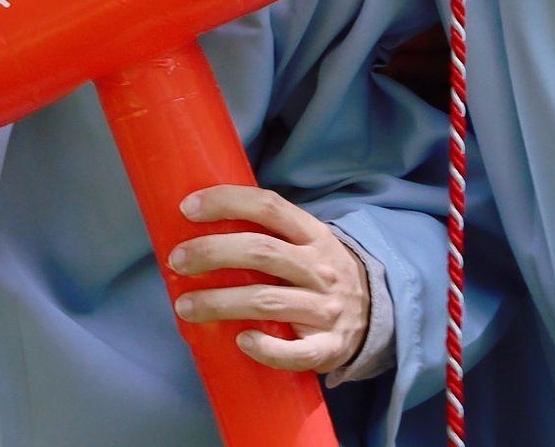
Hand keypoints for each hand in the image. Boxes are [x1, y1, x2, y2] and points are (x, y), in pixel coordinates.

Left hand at [169, 184, 369, 374]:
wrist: (377, 314)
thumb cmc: (319, 271)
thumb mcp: (306, 241)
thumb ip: (268, 232)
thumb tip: (201, 222)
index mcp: (313, 234)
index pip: (268, 206)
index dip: (227, 201)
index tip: (187, 208)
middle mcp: (321, 267)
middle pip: (260, 252)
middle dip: (212, 252)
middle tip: (177, 259)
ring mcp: (327, 309)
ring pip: (267, 301)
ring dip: (220, 303)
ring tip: (185, 306)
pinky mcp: (330, 348)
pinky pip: (297, 352)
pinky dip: (267, 348)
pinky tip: (241, 341)